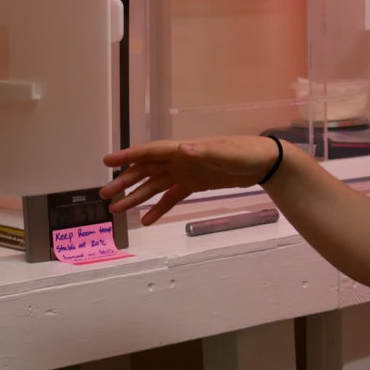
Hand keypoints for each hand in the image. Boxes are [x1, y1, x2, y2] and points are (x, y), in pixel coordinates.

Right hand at [100, 136, 277, 224]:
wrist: (264, 162)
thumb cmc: (246, 153)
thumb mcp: (227, 154)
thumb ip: (205, 153)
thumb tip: (182, 149)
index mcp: (184, 150)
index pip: (151, 152)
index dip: (128, 157)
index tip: (107, 163)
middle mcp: (180, 160)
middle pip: (146, 170)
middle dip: (125, 182)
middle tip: (105, 194)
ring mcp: (187, 173)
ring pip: (155, 185)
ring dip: (136, 196)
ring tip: (117, 210)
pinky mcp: (195, 184)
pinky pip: (172, 197)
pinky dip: (159, 208)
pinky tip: (147, 221)